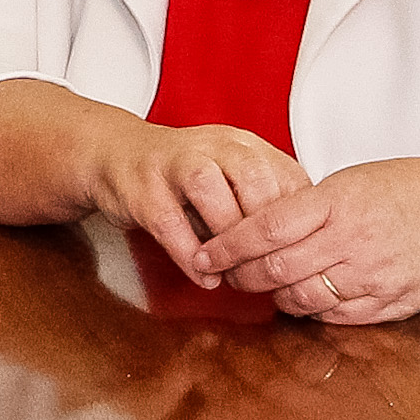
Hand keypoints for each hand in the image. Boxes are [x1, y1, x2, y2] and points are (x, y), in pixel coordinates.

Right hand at [78, 120, 310, 286]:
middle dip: (262, 232)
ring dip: (225, 237)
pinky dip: (189, 254)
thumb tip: (305, 250)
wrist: (114, 153)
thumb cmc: (182, 176)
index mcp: (242, 145)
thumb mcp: (232, 178)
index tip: (297, 257)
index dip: (298, 224)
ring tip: (232, 270)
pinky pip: (168, 221)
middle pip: (252, 178)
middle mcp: (210, 145)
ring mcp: (171, 162)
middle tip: (265, 268)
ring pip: (208, 188)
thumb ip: (266, 203)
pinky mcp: (141, 187)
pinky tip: (203, 274)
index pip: (286, 178)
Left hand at [191, 157, 419, 322]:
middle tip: (225, 274)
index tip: (203, 252)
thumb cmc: (401, 191)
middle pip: (277, 268)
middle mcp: (352, 241)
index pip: (264, 228)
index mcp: (335, 203)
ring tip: (263, 286)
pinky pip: (337, 317)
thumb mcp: (345, 181)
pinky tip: (302, 299)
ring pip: (303, 298)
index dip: (226, 245)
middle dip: (241, 275)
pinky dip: (311, 312)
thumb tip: (252, 225)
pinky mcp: (391, 304)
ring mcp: (373, 276)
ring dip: (274, 296)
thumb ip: (302, 204)